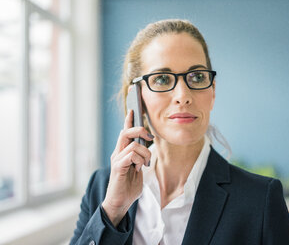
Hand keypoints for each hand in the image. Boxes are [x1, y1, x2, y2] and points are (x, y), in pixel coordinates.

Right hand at [102, 110, 152, 226]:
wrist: (120, 201)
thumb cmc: (129, 186)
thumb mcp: (137, 168)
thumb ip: (140, 156)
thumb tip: (146, 145)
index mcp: (123, 152)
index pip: (125, 132)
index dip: (129, 121)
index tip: (133, 110)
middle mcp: (118, 153)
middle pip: (126, 132)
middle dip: (139, 130)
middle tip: (149, 137)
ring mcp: (117, 159)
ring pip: (133, 144)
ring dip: (145, 154)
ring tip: (143, 165)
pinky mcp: (118, 166)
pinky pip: (132, 155)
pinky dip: (140, 161)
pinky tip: (138, 169)